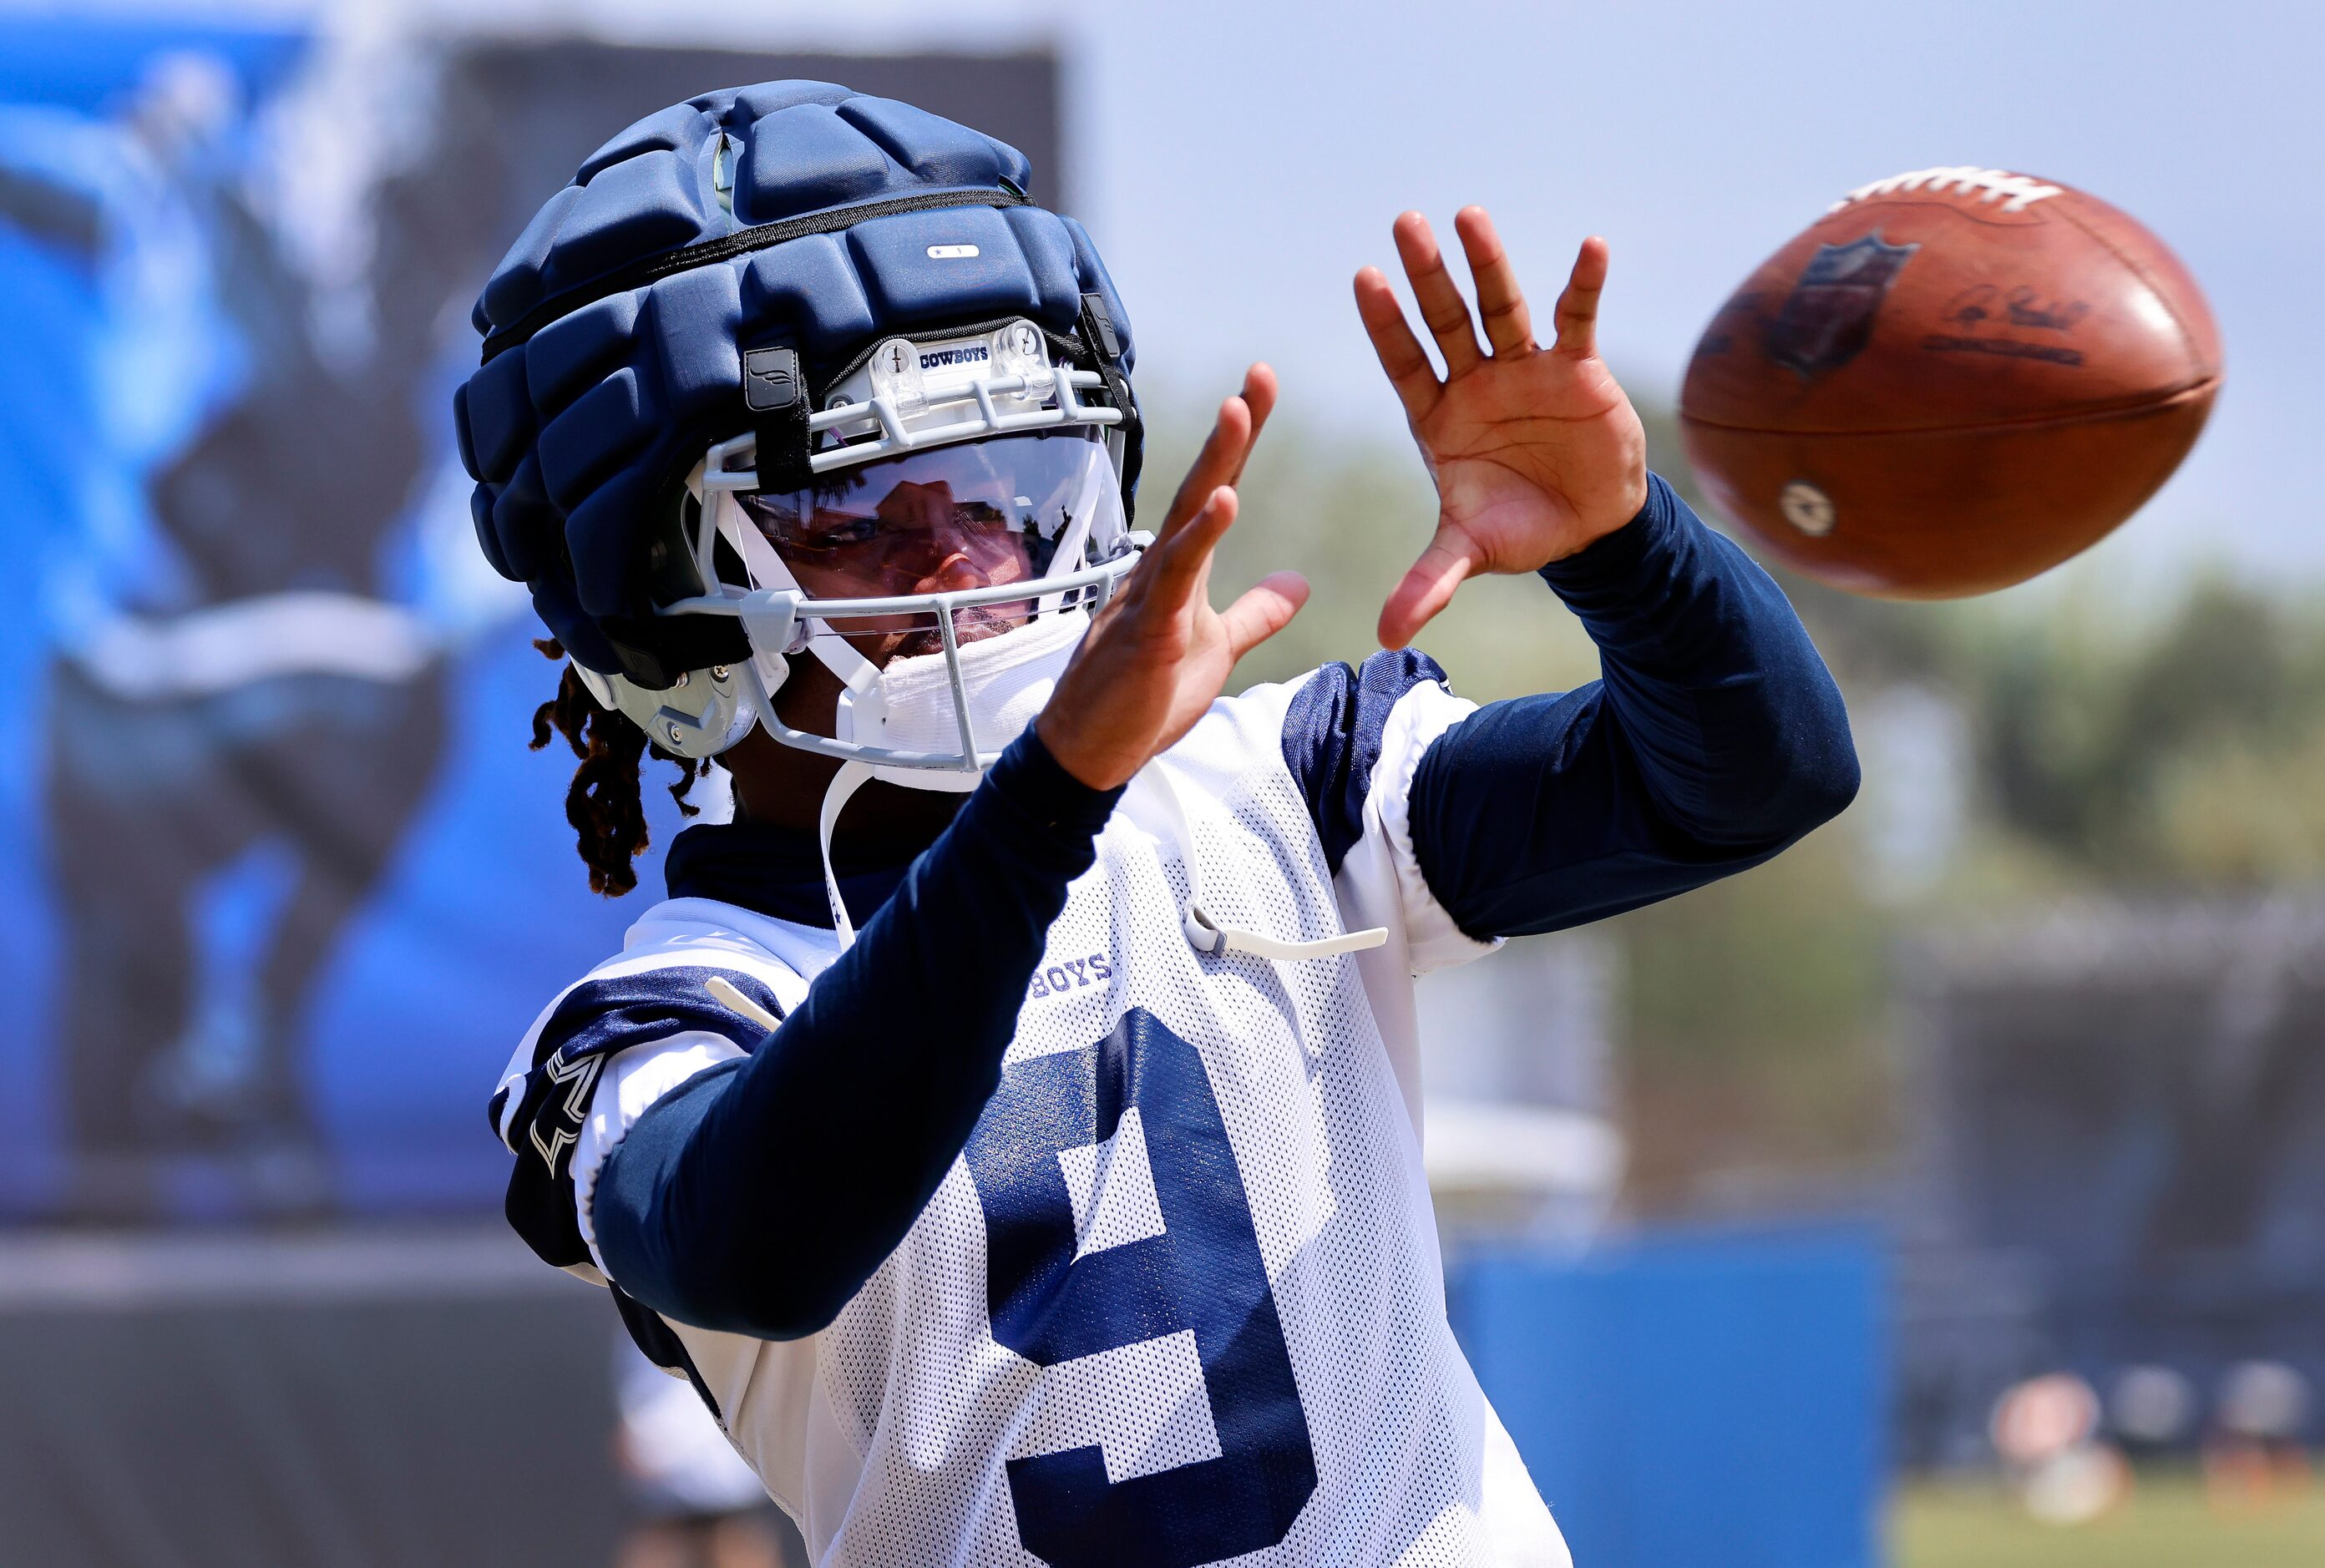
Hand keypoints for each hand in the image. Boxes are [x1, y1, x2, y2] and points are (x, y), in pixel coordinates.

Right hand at [1036, 366, 1308, 790]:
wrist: (1090, 754)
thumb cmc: (1142, 700)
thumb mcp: (1216, 649)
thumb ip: (1256, 613)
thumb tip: (1299, 582)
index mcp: (1180, 570)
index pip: (1216, 491)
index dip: (1240, 443)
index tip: (1262, 388)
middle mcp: (1160, 569)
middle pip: (1200, 486)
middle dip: (1232, 430)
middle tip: (1258, 374)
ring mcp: (1149, 597)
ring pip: (1184, 519)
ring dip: (1214, 464)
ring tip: (1239, 411)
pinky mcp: (1147, 631)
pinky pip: (1174, 577)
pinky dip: (1199, 536)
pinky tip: (1225, 502)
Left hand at [1356, 207, 1648, 648]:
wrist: (1588, 528)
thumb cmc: (1519, 530)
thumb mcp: (1469, 554)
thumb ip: (1429, 583)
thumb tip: (1386, 636)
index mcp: (1438, 417)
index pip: (1405, 361)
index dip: (1386, 324)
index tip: (1364, 278)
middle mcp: (1475, 381)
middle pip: (1446, 319)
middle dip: (1428, 275)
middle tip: (1405, 222)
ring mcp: (1524, 368)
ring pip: (1502, 306)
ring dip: (1489, 262)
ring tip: (1469, 215)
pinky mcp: (1575, 367)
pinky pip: (1578, 317)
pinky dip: (1584, 283)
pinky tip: (1591, 246)